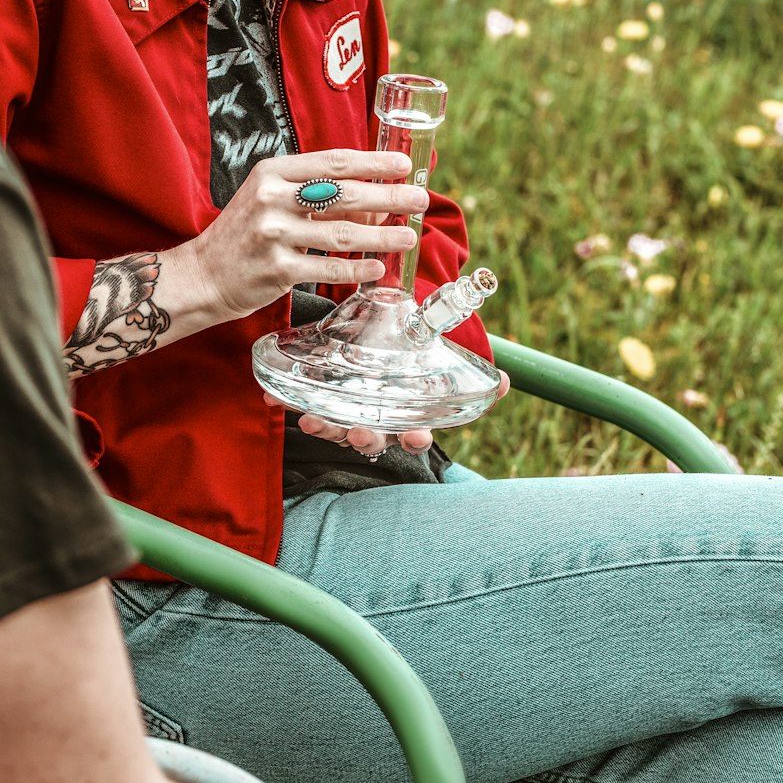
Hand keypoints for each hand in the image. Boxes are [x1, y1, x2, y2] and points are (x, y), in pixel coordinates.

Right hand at [175, 150, 428, 322]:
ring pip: (341, 233)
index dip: (373, 163)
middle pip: (343, 194)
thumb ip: (318, 196)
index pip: (333, 162)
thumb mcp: (274, 200)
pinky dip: (356, 268)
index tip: (404, 166)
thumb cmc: (246, 234)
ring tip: (410, 237)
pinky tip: (378, 268)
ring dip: (382, 236)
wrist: (202, 275)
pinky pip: (327, 267)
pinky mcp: (277, 269)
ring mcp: (273, 234)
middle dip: (389, 197)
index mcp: (273, 172)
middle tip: (420, 200)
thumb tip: (378, 202)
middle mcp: (272, 198)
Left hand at [264, 372, 509, 456]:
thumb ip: (469, 377)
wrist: (371, 345)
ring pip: (336, 427)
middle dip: (365, 437)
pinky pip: (306, 406)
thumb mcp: (439, 368)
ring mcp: (347, 415)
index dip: (415, 437)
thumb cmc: (408, 366)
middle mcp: (376, 422)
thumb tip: (507, 382)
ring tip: (312, 419)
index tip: (417, 436)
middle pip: (372, 437)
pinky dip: (290, 403)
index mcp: (404, 418)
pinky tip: (275, 398)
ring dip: (325, 425)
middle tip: (360, 432)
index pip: (413, 434)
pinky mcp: (321, 402)